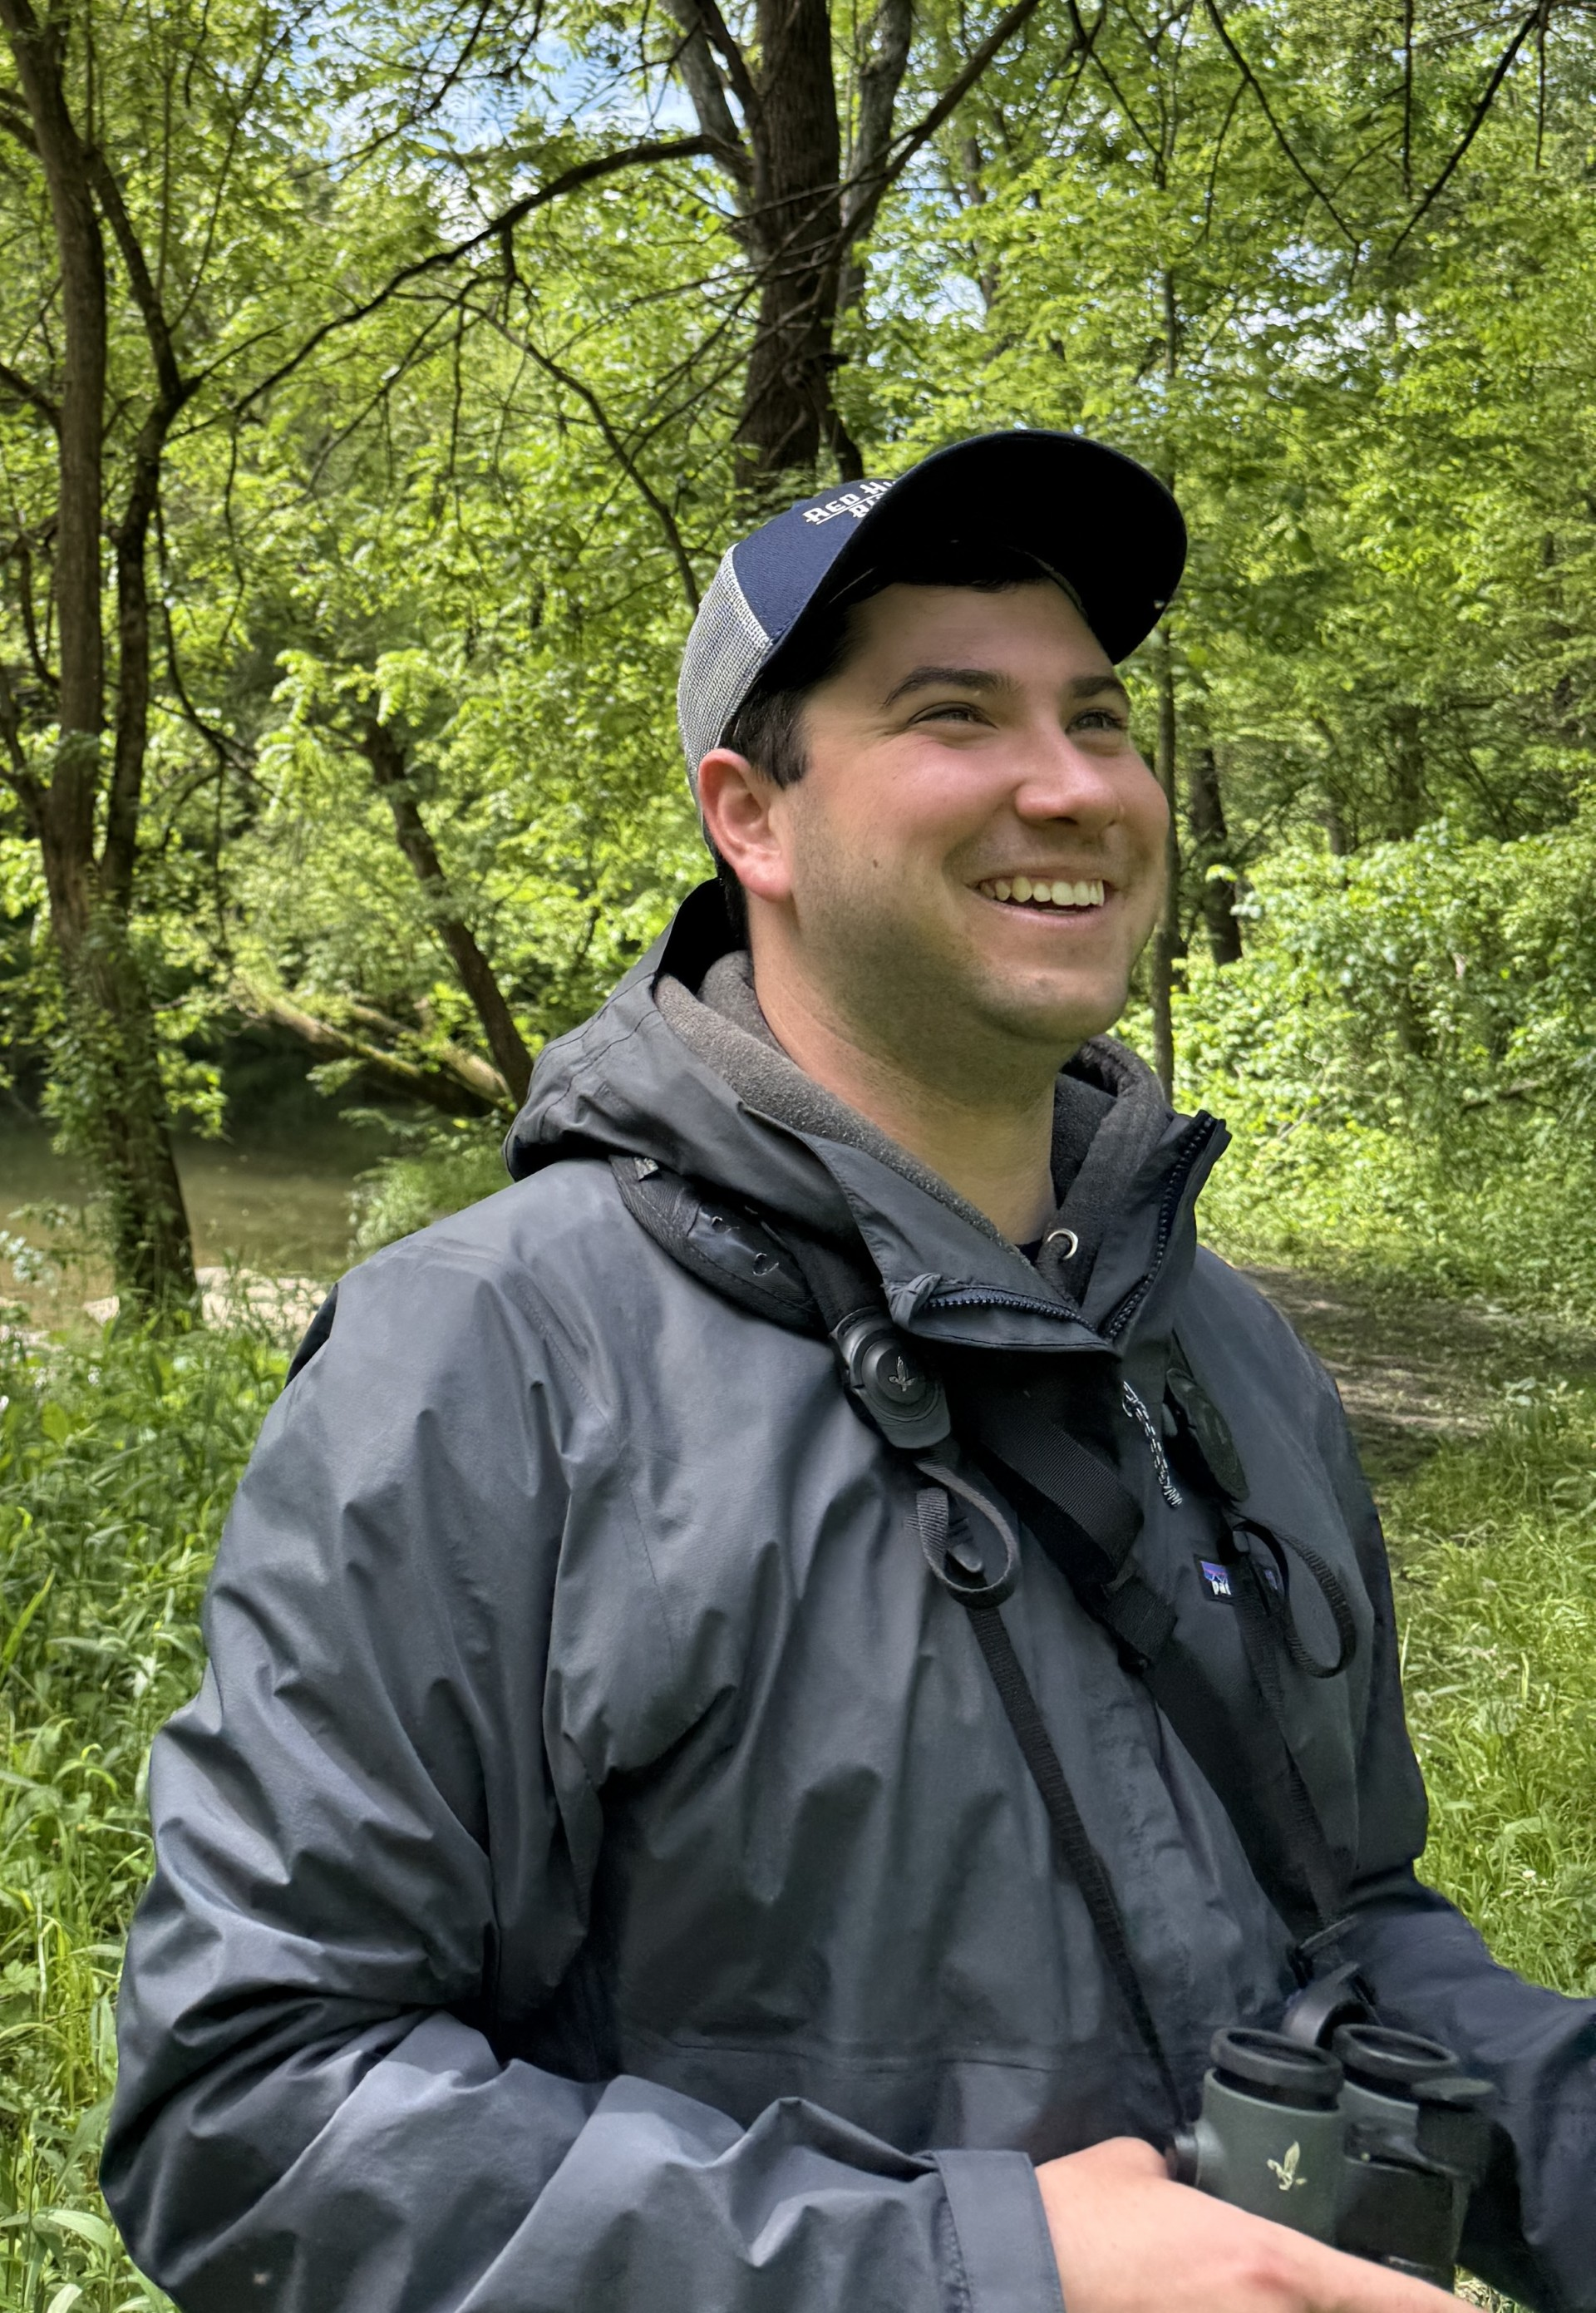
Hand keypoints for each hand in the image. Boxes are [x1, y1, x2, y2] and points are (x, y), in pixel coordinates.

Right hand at [1036, 2137, 1455, 2311]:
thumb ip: (1182, 2173)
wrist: (1018, 2271)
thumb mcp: (1143, 2169)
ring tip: (1254, 2291)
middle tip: (1340, 2290)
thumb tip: (1184, 2179)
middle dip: (1349, 2306)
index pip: (1385, 2298)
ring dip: (1297, 2311)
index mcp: (1268, 2259)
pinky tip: (1217, 2303)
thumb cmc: (1078, 2215)